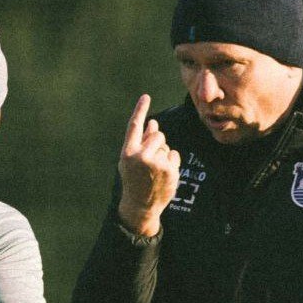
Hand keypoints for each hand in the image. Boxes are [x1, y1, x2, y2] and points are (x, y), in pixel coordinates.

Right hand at [117, 94, 180, 236]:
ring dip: (163, 154)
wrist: (140, 205)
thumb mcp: (131, 161)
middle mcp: (141, 156)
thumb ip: (140, 142)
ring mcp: (156, 163)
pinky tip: (163, 174)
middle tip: (150, 159)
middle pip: (157, 135)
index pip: (134, 126)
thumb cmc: (134, 180)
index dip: (140, 110)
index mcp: (127, 152)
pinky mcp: (169, 170)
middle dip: (157, 142)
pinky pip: (174, 155)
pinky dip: (171, 162)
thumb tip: (153, 123)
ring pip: (166, 145)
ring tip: (154, 170)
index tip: (145, 97)